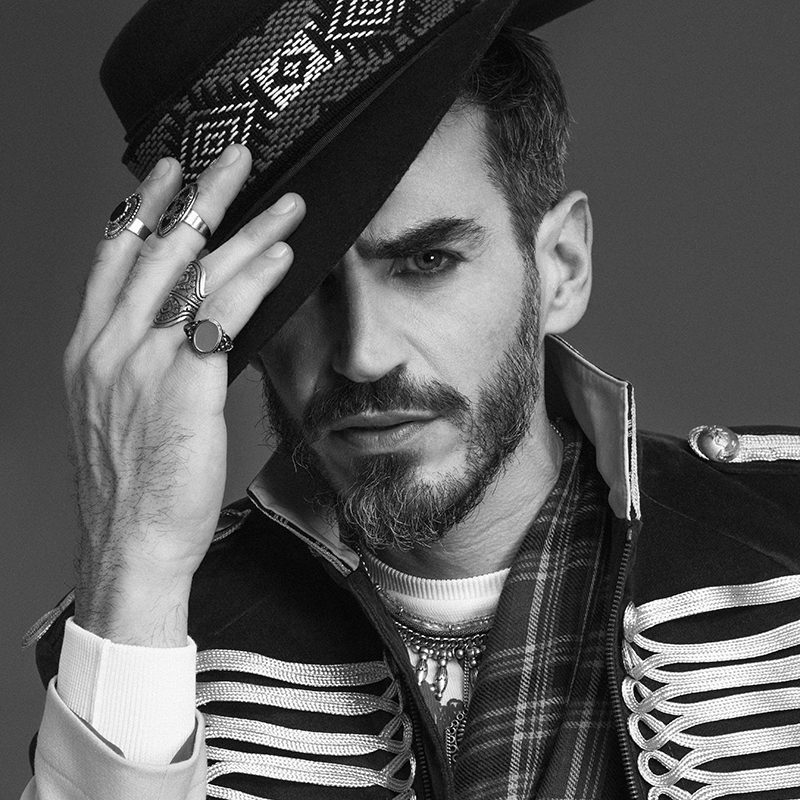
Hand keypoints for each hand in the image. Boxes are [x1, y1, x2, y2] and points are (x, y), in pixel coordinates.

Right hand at [65, 145, 304, 645]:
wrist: (129, 544)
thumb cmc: (132, 488)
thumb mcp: (121, 415)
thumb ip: (144, 367)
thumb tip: (187, 335)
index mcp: (89, 351)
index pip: (113, 259)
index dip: (140, 209)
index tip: (164, 173)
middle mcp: (109, 346)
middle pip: (157, 248)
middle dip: (199, 195)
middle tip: (234, 155)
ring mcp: (143, 362)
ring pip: (196, 272)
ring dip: (244, 227)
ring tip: (282, 198)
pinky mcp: (183, 385)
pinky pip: (224, 316)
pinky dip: (255, 280)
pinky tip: (282, 255)